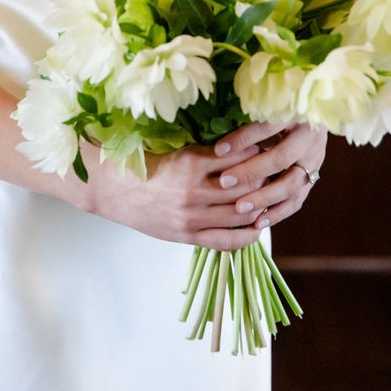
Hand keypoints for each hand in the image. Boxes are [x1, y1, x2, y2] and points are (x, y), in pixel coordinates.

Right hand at [82, 123, 307, 251]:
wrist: (112, 189)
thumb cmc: (143, 164)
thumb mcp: (175, 151)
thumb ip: (205, 153)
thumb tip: (241, 149)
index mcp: (190, 163)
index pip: (238, 160)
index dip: (258, 155)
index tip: (269, 149)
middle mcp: (194, 191)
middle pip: (244, 187)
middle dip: (264, 180)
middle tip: (278, 172)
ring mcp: (192, 217)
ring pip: (239, 213)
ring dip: (259, 206)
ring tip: (272, 196)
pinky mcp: (188, 236)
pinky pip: (226, 240)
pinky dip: (247, 236)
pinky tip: (259, 226)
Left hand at [213, 120, 327, 229]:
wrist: (313, 117)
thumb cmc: (281, 109)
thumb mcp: (268, 108)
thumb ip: (248, 121)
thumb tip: (218, 136)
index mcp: (295, 115)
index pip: (267, 127)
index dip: (242, 139)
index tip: (218, 150)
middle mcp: (308, 138)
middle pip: (281, 158)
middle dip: (251, 172)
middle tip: (225, 182)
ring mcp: (314, 161)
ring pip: (292, 184)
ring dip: (265, 198)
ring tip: (240, 208)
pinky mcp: (312, 179)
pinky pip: (296, 200)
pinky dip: (277, 212)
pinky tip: (258, 222)